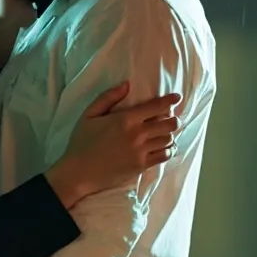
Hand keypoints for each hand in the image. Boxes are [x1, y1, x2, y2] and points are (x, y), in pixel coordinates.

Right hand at [48, 82, 180, 205]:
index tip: (177, 97)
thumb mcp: (90, 114)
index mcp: (126, 119)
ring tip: (166, 131)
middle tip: (170, 117)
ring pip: (168, 139)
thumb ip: (109, 97)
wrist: (79, 172)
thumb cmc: (82, 140)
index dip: (170, 100)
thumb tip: (127, 84)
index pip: (156, 107)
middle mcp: (137, 134)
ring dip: (170, 134)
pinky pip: (164, 156)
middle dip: (173, 118)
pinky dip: (168, 149)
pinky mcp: (142, 166)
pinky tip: (163, 146)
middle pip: (168, 124)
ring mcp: (141, 152)